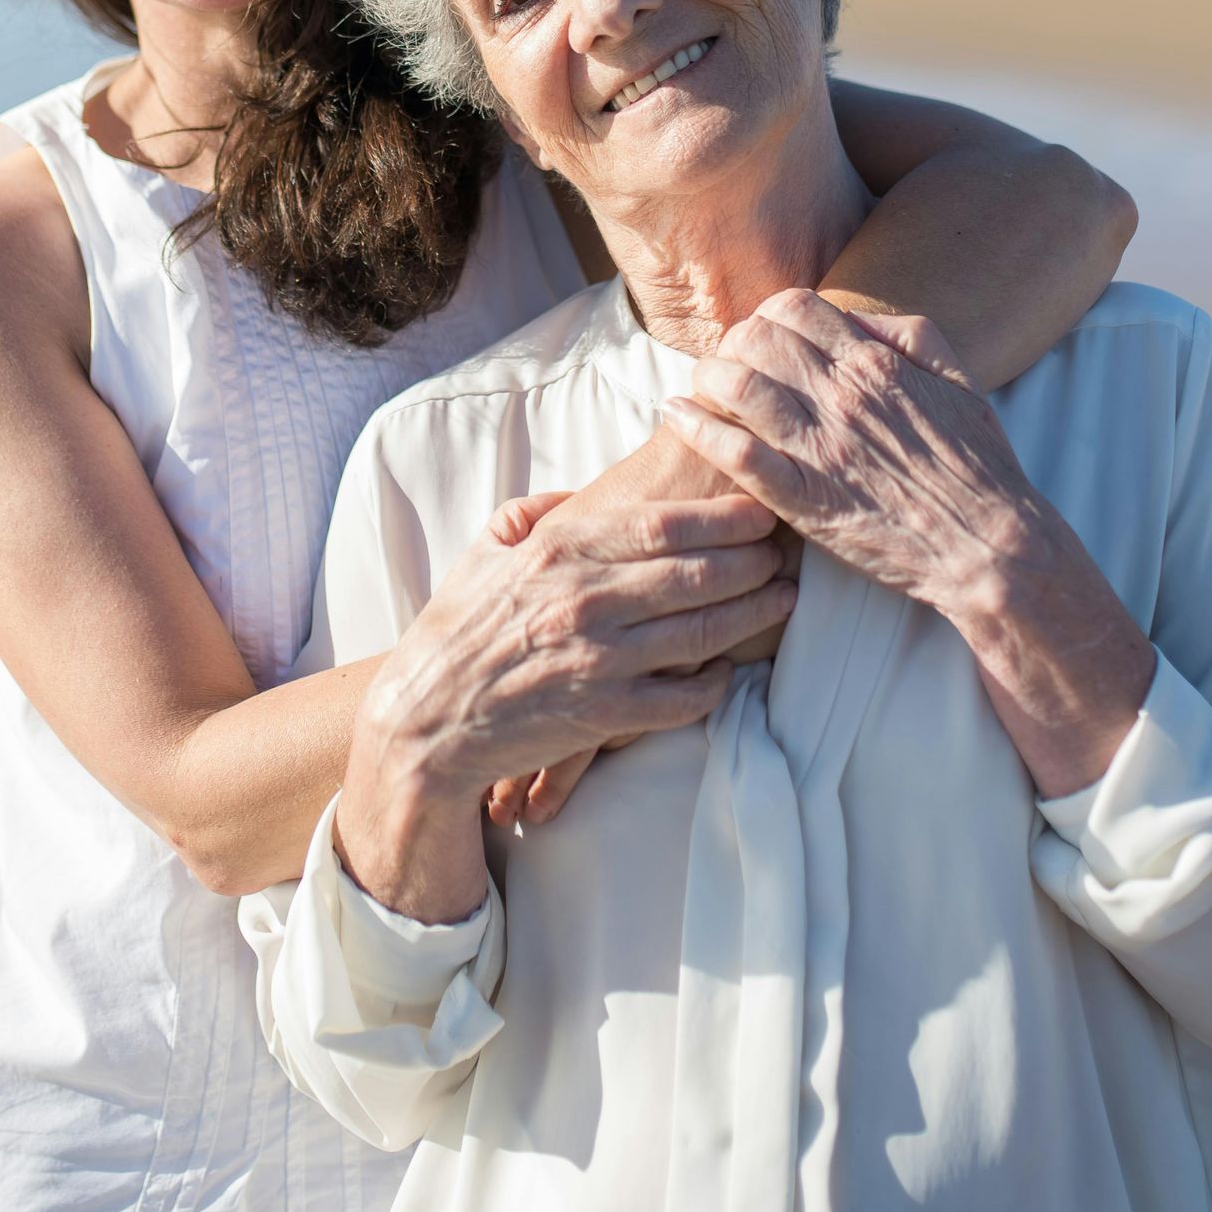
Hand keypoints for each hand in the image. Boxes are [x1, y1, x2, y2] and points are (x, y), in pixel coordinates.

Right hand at [482, 423, 794, 830]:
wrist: (424, 717)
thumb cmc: (456, 628)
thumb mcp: (487, 551)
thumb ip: (538, 514)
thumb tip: (581, 494)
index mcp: (561, 552)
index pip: (664, 524)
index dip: (724, 516)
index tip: (761, 508)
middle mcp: (585, 601)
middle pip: (697, 573)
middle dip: (754, 560)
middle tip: (786, 550)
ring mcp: (597, 661)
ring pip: (701, 632)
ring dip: (753, 614)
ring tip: (785, 598)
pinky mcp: (601, 716)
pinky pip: (681, 699)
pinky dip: (714, 684)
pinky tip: (731, 669)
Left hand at [661, 290, 1153, 797]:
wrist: (987, 545)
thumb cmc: (978, 467)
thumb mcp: (958, 379)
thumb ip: (911, 335)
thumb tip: (861, 317)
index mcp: (876, 364)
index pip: (793, 307)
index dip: (766, 316)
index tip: (762, 339)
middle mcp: (842, 396)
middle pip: (754, 338)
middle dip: (731, 343)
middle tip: (727, 366)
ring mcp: (819, 447)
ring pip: (734, 384)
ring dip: (706, 378)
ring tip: (701, 390)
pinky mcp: (802, 499)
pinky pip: (733, 453)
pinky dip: (695, 427)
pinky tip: (676, 416)